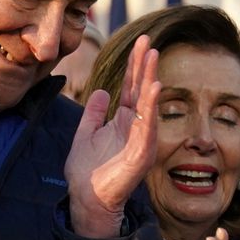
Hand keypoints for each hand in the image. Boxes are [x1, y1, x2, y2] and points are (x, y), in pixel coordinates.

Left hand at [67, 34, 159, 239]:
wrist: (87, 199)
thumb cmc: (87, 172)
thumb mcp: (85, 134)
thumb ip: (93, 114)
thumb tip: (100, 92)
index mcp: (123, 122)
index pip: (131, 88)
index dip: (134, 66)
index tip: (140, 44)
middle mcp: (136, 128)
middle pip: (141, 90)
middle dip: (145, 65)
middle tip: (149, 41)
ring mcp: (141, 141)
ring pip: (148, 105)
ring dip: (151, 79)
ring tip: (153, 57)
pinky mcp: (141, 154)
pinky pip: (148, 127)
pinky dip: (150, 107)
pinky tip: (153, 88)